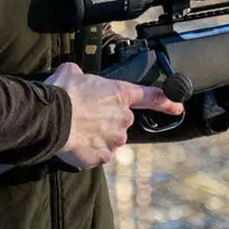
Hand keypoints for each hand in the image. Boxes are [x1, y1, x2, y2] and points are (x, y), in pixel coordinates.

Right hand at [45, 61, 183, 169]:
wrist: (51, 118)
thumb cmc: (63, 93)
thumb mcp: (72, 72)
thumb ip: (81, 74)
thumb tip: (75, 75)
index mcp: (120, 94)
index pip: (151, 97)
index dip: (166, 102)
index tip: (177, 107)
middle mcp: (123, 118)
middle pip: (120, 121)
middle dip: (106, 120)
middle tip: (85, 117)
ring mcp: (115, 139)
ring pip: (109, 139)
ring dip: (97, 136)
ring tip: (77, 129)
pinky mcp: (103, 156)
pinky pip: (98, 154)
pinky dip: (88, 151)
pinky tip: (75, 142)